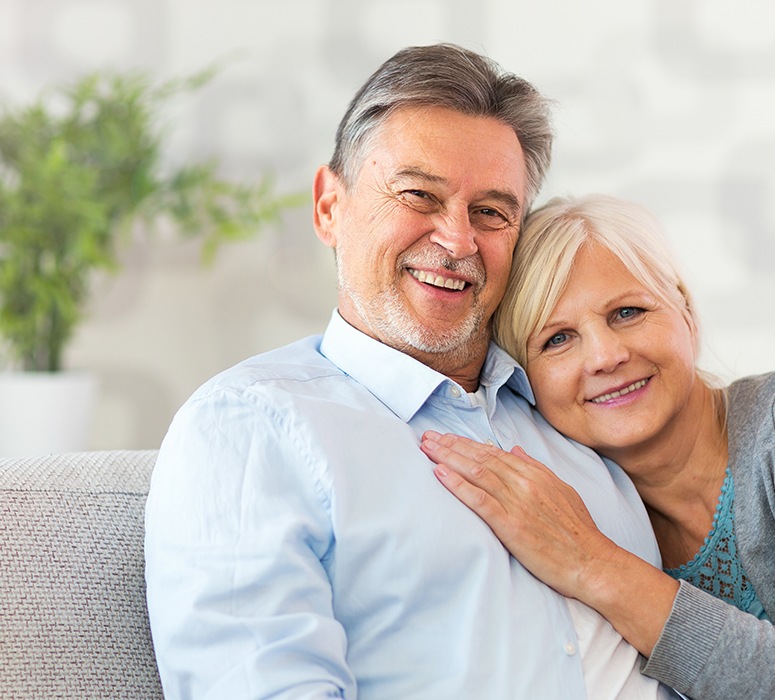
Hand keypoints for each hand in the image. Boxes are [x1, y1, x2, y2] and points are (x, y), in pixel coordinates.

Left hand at [420, 430, 678, 655]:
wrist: (593, 562)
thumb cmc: (578, 531)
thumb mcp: (561, 490)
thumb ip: (536, 468)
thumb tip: (515, 449)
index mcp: (535, 474)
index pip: (494, 452)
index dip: (467, 444)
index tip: (447, 437)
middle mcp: (524, 483)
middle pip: (481, 458)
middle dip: (451, 445)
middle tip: (427, 436)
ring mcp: (517, 502)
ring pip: (476, 472)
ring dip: (448, 458)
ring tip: (427, 449)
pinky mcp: (511, 524)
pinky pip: (479, 500)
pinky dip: (458, 485)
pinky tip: (440, 474)